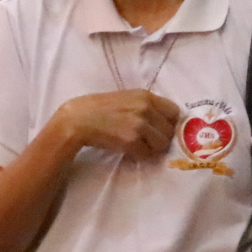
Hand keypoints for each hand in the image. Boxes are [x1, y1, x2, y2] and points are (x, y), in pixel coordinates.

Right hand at [51, 90, 179, 161]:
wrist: (76, 120)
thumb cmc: (96, 108)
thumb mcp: (124, 98)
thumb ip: (145, 105)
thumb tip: (164, 120)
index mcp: (145, 96)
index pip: (175, 112)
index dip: (169, 122)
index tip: (160, 127)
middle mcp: (146, 109)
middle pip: (170, 131)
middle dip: (160, 137)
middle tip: (146, 139)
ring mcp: (140, 126)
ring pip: (162, 145)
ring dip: (152, 148)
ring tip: (138, 145)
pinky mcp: (132, 142)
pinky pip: (148, 155)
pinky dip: (141, 156)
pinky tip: (129, 150)